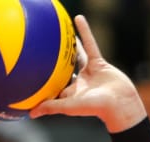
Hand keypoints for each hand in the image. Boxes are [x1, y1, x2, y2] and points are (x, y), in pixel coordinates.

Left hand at [29, 16, 144, 132]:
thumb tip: (31, 114)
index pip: (53, 88)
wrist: (120, 102)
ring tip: (59, 35)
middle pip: (63, 72)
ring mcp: (89, 73)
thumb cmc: (95, 108)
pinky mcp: (99, 63)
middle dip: (53, 65)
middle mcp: (78, 83)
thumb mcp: (70, 106)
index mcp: (70, 94)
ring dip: (68, 46)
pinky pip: (90, 45)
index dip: (43, 83)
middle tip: (40, 54)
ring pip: (76, 57)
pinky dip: (85, 32)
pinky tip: (78, 19)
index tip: (30, 77)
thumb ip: (52, 107)